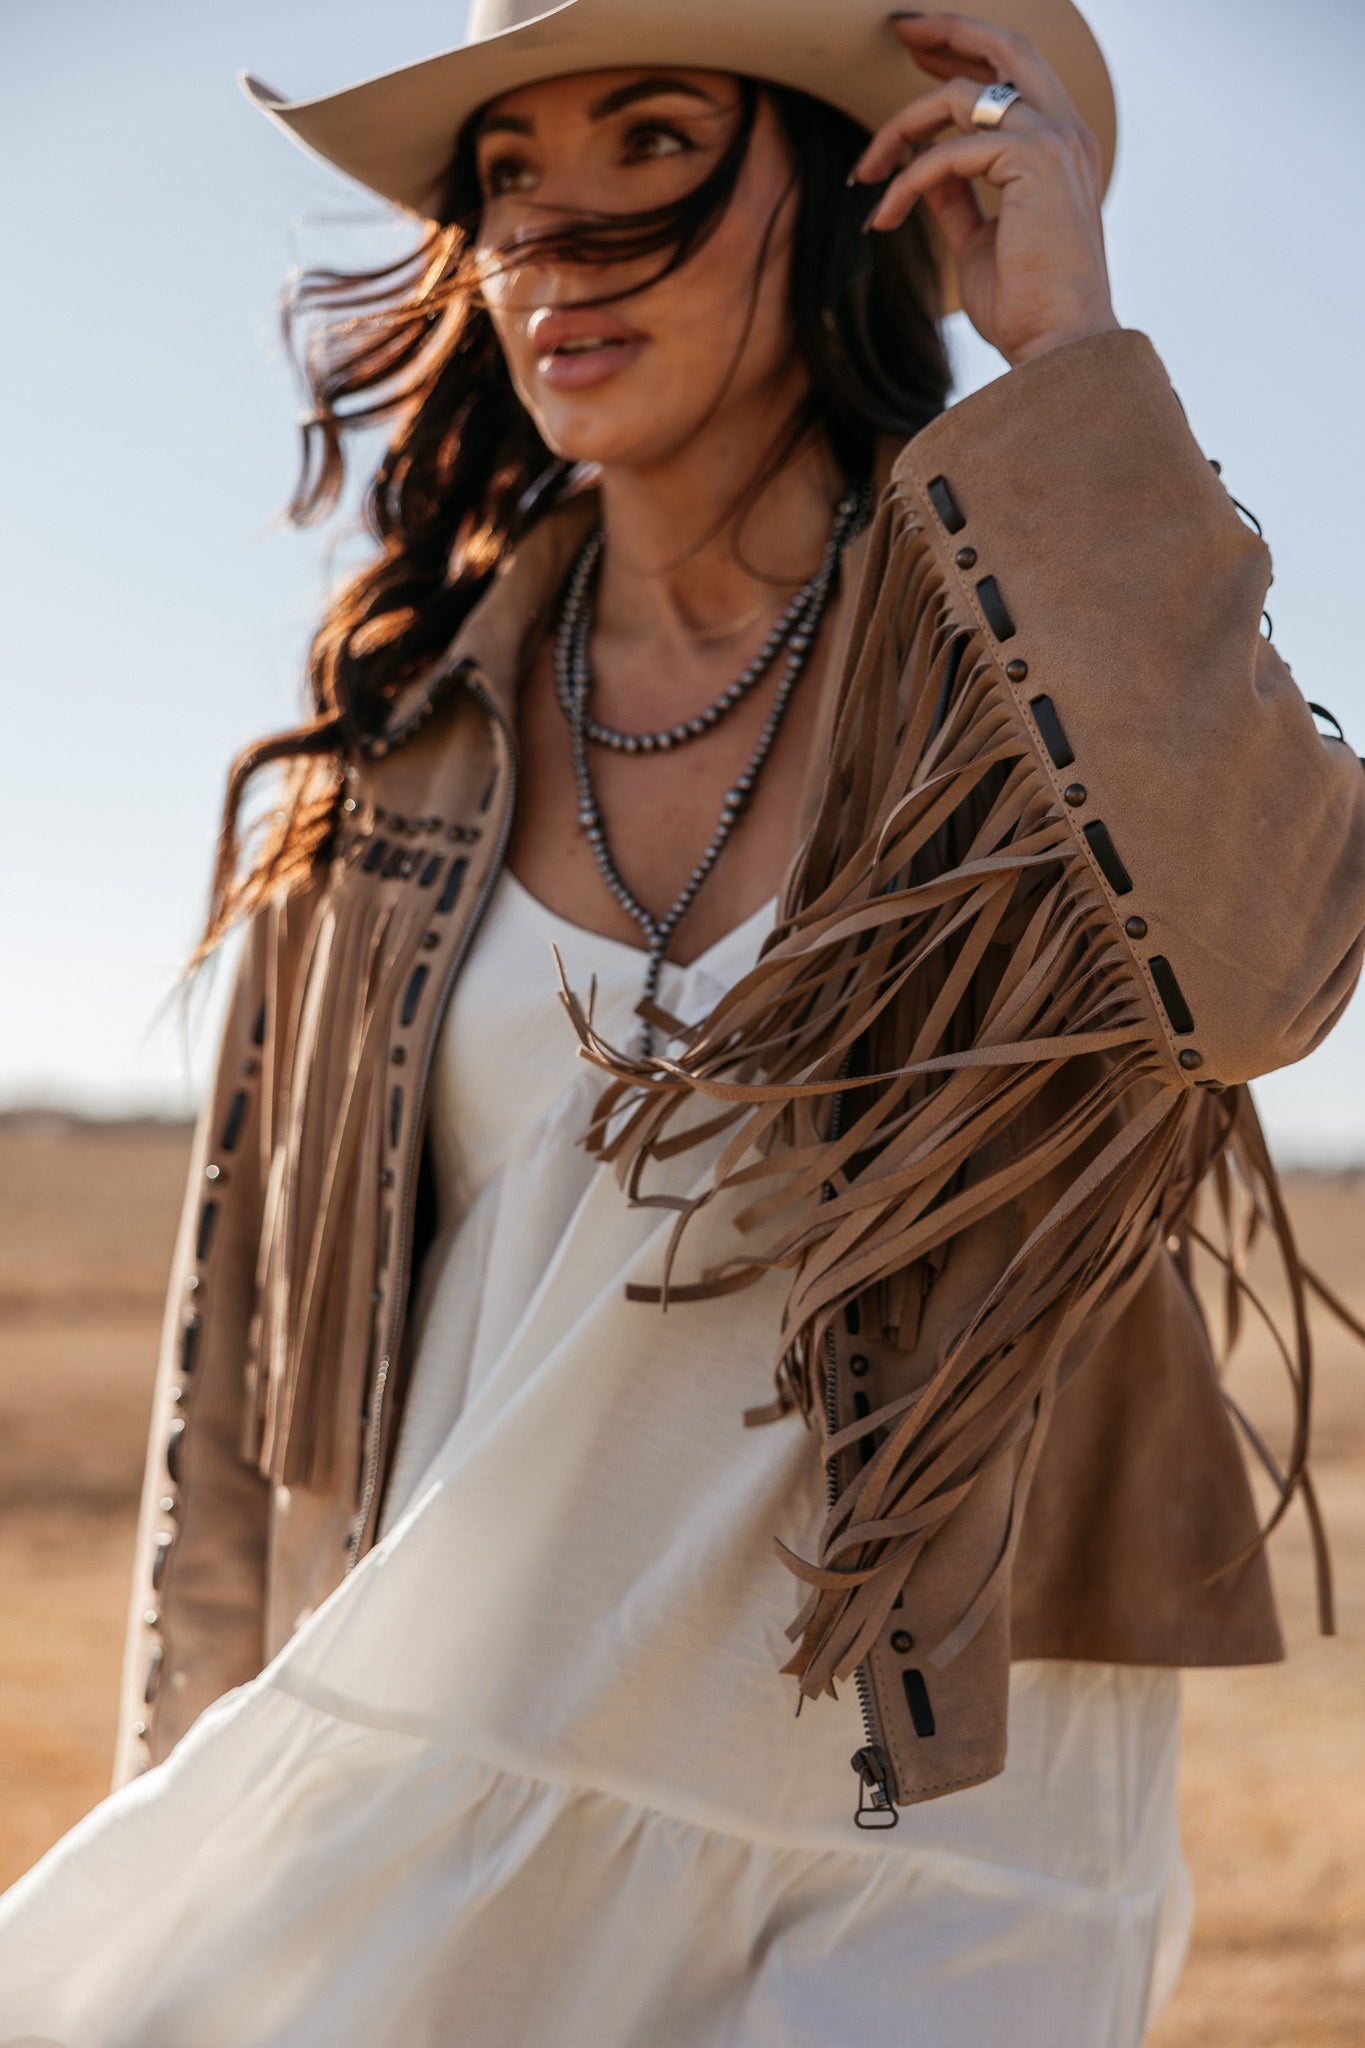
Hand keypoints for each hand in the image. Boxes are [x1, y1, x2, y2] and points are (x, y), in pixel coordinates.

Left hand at [851, 12, 1117, 367]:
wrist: (1058, 347)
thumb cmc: (1026, 309)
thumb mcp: (980, 242)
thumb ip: (957, 198)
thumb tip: (923, 168)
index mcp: (1062, 150)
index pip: (1015, 75)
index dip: (966, 57)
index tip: (919, 58)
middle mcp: (1066, 133)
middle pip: (1006, 49)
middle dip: (950, 32)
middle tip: (900, 30)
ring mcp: (1054, 140)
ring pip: (961, 97)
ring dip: (901, 128)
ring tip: (865, 172)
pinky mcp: (1033, 159)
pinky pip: (946, 153)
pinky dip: (907, 182)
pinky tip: (885, 217)